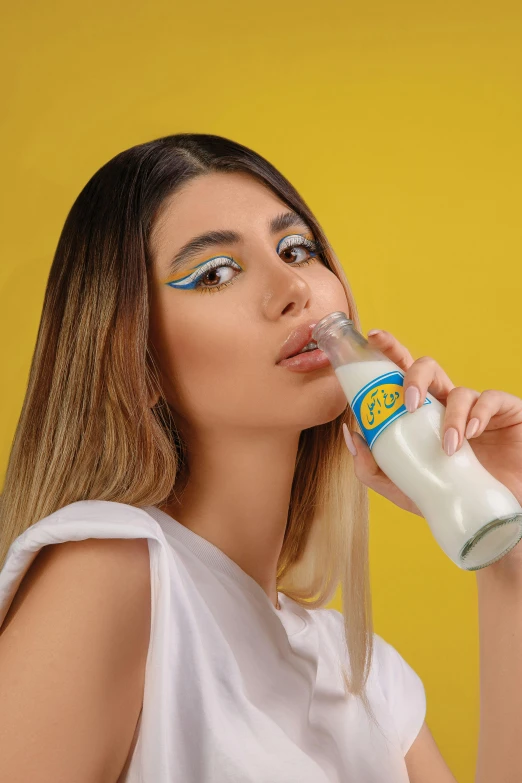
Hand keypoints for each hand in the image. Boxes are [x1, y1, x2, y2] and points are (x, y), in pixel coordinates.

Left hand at [342, 329, 521, 517]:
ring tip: (447, 447)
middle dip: (414, 376)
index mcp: (420, 414)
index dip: (389, 351)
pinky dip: (478, 415)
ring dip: (449, 416)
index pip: (401, 375)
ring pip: (458, 390)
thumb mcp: (403, 488)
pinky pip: (490, 400)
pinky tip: (472, 434)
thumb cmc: (448, 497)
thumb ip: (372, 467)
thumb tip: (350, 433)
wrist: (489, 515)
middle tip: (408, 402)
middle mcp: (445, 405)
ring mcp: (475, 408)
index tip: (372, 338)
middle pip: (427, 369)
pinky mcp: (504, 413)